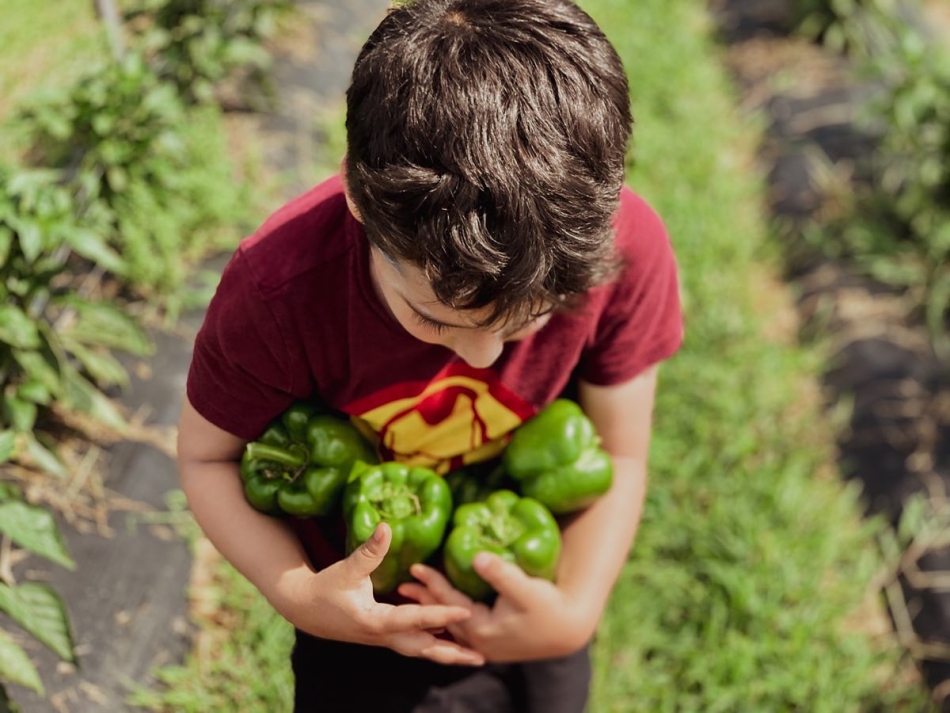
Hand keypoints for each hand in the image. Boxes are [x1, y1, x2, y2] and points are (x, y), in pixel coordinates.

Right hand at [281, 523, 484, 665]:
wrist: (306, 610)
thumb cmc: (325, 587)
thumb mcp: (346, 568)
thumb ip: (369, 549)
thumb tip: (386, 526)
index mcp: (375, 621)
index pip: (413, 619)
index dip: (440, 614)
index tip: (465, 611)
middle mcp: (384, 636)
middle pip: (423, 648)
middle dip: (452, 653)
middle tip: (480, 656)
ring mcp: (386, 639)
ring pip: (421, 650)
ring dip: (448, 653)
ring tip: (476, 656)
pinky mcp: (386, 636)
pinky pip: (416, 643)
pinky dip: (435, 644)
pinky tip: (453, 640)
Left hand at [398, 553, 593, 662]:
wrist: (569, 629)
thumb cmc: (549, 607)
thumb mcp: (526, 588)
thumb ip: (501, 574)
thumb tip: (476, 556)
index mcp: (480, 629)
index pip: (448, 602)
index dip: (431, 582)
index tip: (414, 566)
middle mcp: (477, 641)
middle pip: (442, 617)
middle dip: (423, 599)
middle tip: (402, 584)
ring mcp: (484, 644)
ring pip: (450, 624)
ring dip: (433, 608)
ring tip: (415, 596)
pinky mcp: (492, 640)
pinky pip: (461, 627)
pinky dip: (448, 616)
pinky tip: (443, 610)